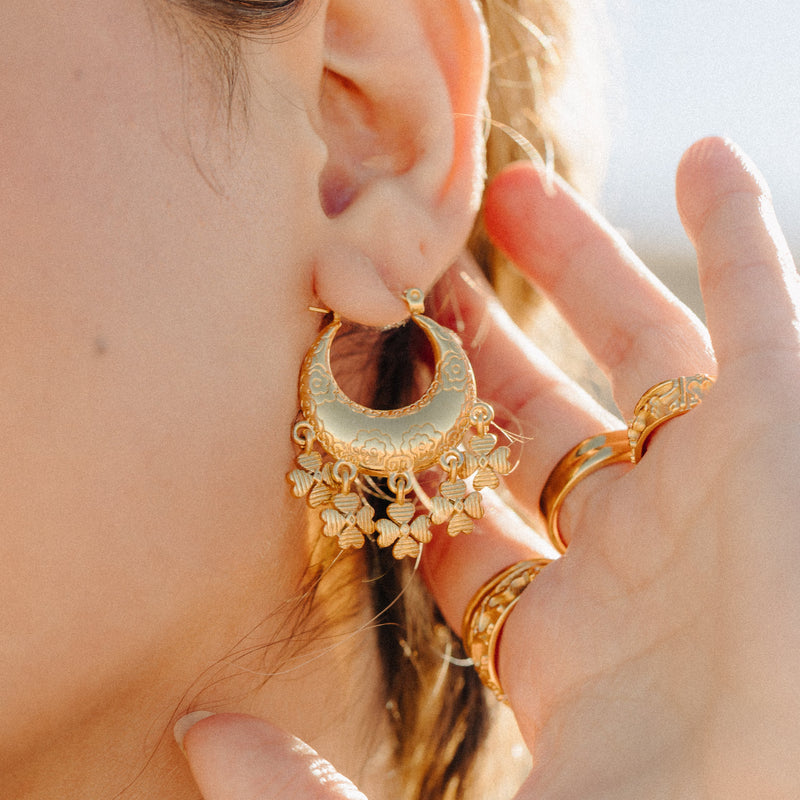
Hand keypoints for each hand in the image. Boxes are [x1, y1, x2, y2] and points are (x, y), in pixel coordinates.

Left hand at [176, 138, 799, 799]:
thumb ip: (306, 798)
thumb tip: (192, 731)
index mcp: (560, 638)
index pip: (460, 518)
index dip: (399, 453)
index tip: (337, 377)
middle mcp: (635, 556)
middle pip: (536, 419)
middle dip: (472, 341)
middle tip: (408, 266)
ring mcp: (714, 492)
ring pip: (638, 352)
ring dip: (580, 264)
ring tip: (506, 187)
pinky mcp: (785, 432)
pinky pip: (764, 311)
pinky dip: (742, 233)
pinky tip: (711, 157)